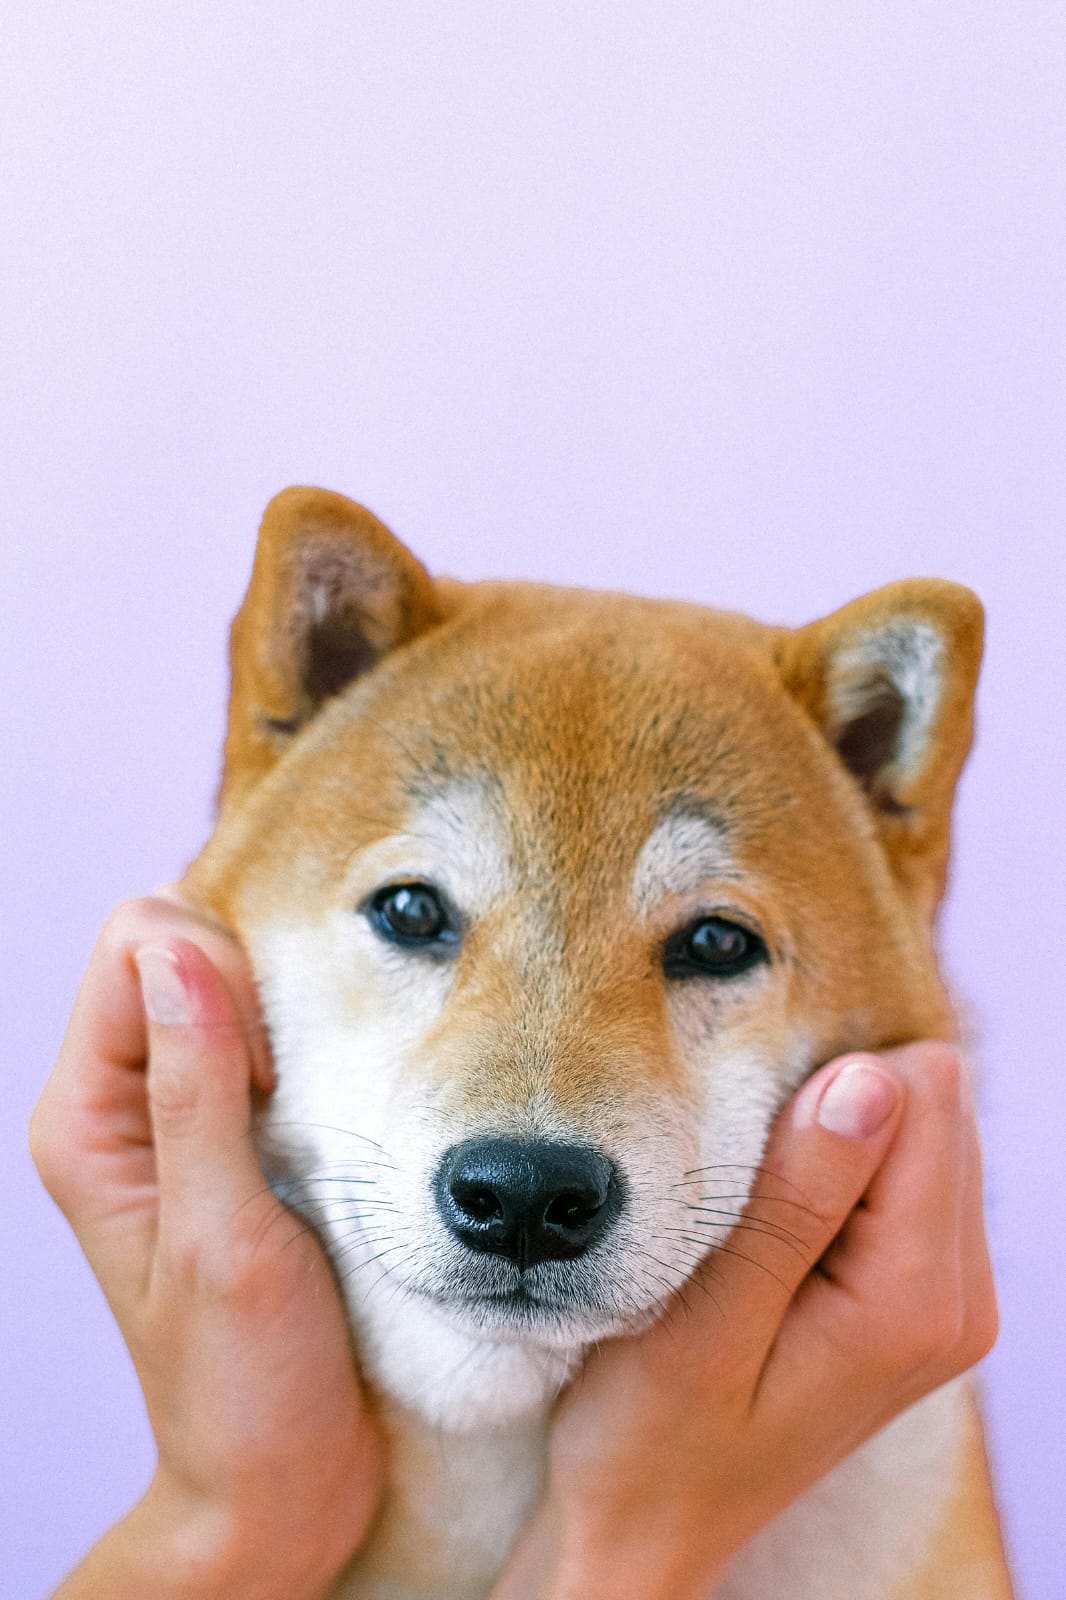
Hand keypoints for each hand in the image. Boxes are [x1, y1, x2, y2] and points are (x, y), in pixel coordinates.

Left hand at [30, 894, 382, 1599]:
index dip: (215, 975)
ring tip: (320, 1099)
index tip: (268, 1075)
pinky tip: (334, 1100)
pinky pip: (267, 1027)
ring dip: (286, 1014)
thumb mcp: (223, 1237)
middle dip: (251, 984)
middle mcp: (123, 1099)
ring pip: (228, 975)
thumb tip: (180, 950)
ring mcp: (180, 1108)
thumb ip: (196, 1091)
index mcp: (87, 1117)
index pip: (135, 945)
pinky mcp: (237, 1125)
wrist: (282, 1474)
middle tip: (294, 1090)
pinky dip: (309, 1039)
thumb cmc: (247, 1381)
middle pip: (178, 942)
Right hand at [494, 1044, 997, 1599]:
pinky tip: (777, 1224)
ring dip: (834, 1138)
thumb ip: (796, 1200)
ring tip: (754, 1210)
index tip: (745, 1149)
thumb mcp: (703, 1321)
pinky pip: (909, 1170)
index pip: (924, 1095)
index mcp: (914, 1300)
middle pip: (937, 1105)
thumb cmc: (650, 1437)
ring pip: (926, 1128)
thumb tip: (871, 1081)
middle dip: (834, 1109)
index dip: (821, 1092)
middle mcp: (961, 1299)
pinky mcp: (920, 1294)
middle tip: (743, 1182)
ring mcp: (949, 1300)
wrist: (649, 1528)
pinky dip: (839, 1167)